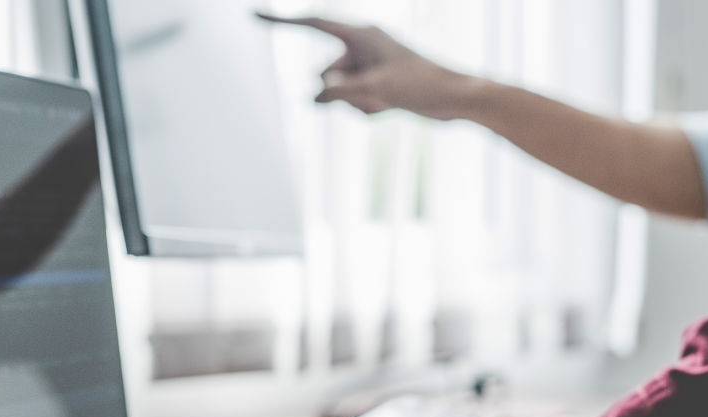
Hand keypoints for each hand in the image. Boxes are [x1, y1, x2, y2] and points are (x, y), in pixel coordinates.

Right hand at [257, 13, 472, 119]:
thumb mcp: (375, 89)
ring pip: (338, 94)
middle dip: (340, 92)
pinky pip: (352, 103)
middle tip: (373, 95)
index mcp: (361, 35)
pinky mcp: (373, 85)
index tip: (253, 15)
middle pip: (324, 73)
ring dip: (355, 105)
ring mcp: (366, 67)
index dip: (282, 21)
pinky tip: (389, 110)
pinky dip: (365, 111)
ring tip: (386, 103)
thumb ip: (340, 92)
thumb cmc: (420, 85)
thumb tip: (312, 96)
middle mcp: (361, 48)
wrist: (454, 99)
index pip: (313, 24)